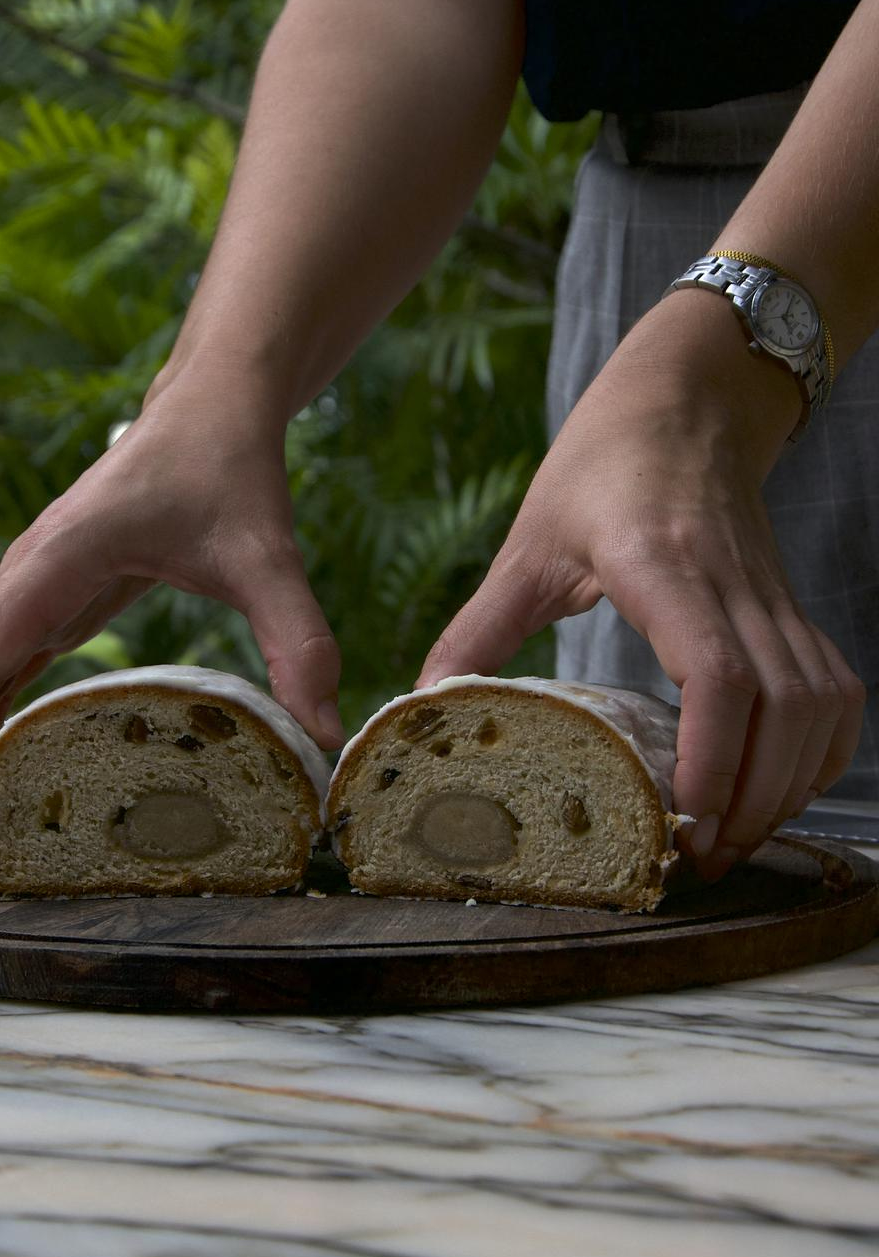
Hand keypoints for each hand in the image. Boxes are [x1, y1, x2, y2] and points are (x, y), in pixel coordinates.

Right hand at [0, 386, 344, 840]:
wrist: (214, 408)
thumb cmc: (230, 469)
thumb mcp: (268, 554)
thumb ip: (299, 640)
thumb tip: (324, 734)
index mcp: (55, 560)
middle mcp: (28, 575)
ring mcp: (36, 587)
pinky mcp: (58, 599)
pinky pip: (7, 667)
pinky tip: (14, 775)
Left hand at [416, 290, 865, 879]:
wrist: (689, 396)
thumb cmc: (603, 464)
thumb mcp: (528, 543)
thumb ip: (479, 627)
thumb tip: (422, 704)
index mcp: (661, 564)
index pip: (718, 672)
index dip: (712, 757)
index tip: (684, 819)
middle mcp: (732, 583)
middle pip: (781, 708)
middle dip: (752, 798)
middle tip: (702, 859)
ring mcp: (773, 596)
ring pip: (818, 705)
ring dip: (789, 784)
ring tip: (734, 837)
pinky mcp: (792, 606)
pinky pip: (834, 689)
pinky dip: (819, 751)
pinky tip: (779, 789)